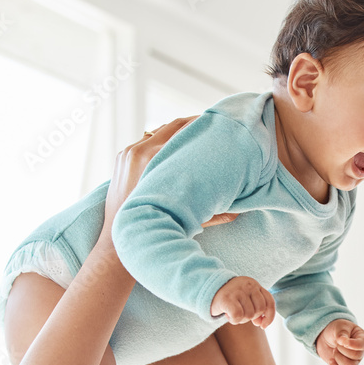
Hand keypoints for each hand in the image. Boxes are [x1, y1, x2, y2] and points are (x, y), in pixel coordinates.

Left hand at [98, 116, 237, 243]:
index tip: (219, 125)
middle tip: (212, 127)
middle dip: (193, 125)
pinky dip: (161, 142)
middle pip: (172, 126)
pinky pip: (145, 142)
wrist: (121, 240)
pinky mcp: (122, 157)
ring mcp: (128, 153)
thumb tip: (242, 209)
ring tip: (195, 137)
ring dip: (176, 133)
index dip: (203, 124)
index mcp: (155, 159)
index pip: (184, 128)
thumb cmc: (156, 230)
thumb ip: (217, 212)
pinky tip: (174, 149)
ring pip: (158, 132)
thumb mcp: (190, 220)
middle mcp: (140, 151)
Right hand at [210, 276, 275, 327]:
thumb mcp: (246, 298)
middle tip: (240, 314)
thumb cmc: (230, 298)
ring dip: (241, 319)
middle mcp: (249, 285)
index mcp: (255, 284)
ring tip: (232, 313)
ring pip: (249, 315)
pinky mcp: (227, 298)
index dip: (269, 316)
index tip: (262, 325)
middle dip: (251, 317)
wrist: (208, 289)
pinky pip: (238, 316)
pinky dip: (234, 320)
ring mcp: (238, 290)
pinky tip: (228, 315)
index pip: (270, 302)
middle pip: (259, 310)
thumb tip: (261, 324)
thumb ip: (256, 308)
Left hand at [316, 319, 363, 364]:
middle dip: (342, 350)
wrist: (326, 336)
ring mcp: (353, 362)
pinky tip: (331, 361)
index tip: (341, 341)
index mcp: (362, 340)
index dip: (351, 345)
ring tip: (334, 351)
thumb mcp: (339, 327)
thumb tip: (344, 342)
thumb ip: (342, 334)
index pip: (362, 345)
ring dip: (339, 359)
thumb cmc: (337, 330)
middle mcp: (360, 352)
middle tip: (337, 344)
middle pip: (356, 357)